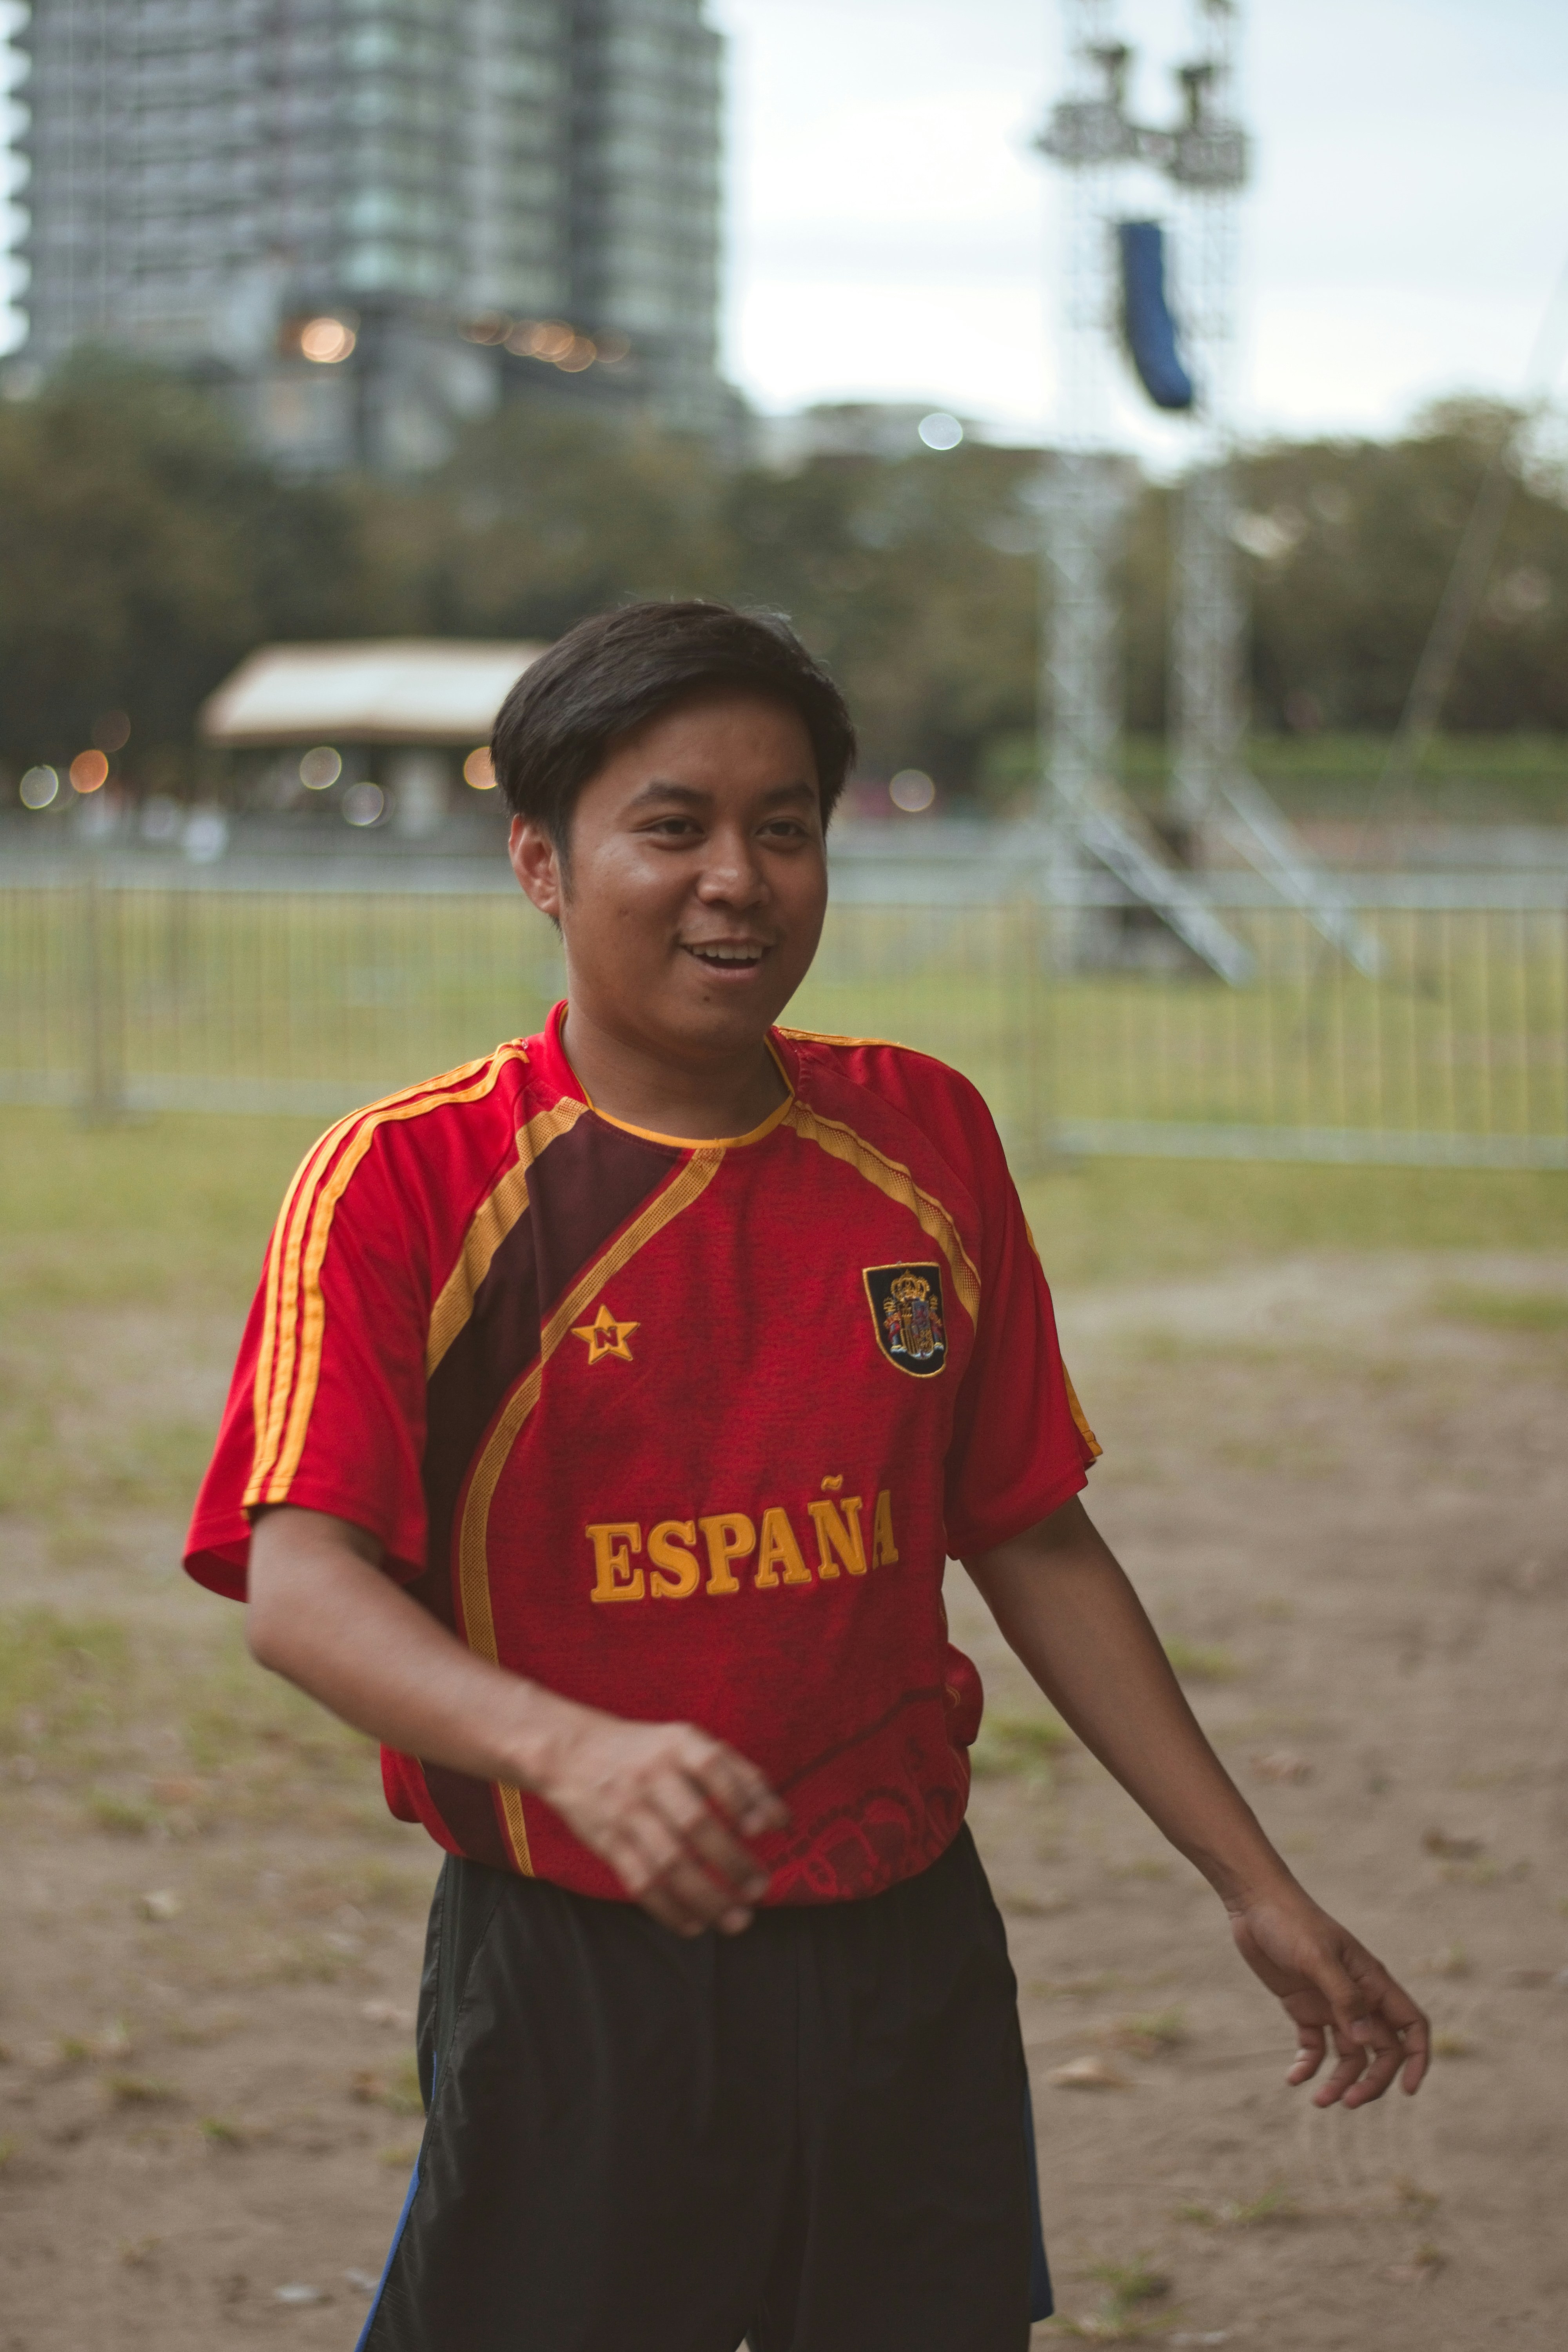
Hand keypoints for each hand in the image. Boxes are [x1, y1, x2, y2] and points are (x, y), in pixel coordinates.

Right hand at [531, 1702, 787, 1937]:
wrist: (571, 1753)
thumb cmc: (646, 1752)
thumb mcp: (689, 1743)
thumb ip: (738, 1773)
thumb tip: (781, 1817)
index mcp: (678, 1744)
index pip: (714, 1767)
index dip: (742, 1798)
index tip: (766, 1828)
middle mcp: (652, 1776)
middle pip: (695, 1823)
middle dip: (732, 1861)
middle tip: (759, 1889)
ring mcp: (627, 1811)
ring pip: (669, 1862)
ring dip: (706, 1897)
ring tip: (736, 1919)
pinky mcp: (608, 1842)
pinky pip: (640, 1881)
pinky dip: (668, 1909)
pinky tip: (693, 1924)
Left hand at [1228, 1886, 1429, 2106]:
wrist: (1254, 1903)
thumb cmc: (1291, 1922)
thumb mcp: (1318, 1958)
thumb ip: (1344, 1997)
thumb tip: (1367, 2041)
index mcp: (1373, 1982)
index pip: (1411, 2026)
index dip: (1417, 2059)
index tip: (1408, 2090)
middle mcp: (1358, 1997)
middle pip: (1381, 2051)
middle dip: (1371, 2081)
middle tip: (1347, 2102)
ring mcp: (1331, 2005)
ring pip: (1349, 2055)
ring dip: (1339, 2081)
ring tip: (1319, 2101)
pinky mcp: (1303, 2008)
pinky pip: (1315, 2047)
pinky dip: (1308, 2066)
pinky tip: (1293, 2078)